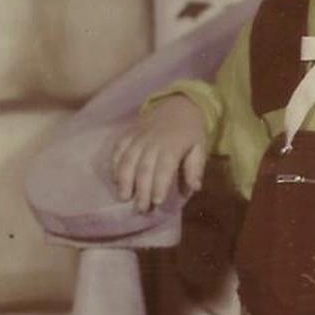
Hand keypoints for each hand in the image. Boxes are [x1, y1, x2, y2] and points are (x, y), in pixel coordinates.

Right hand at [111, 96, 207, 211]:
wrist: (177, 104)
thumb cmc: (191, 131)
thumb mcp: (200, 147)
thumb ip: (195, 168)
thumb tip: (193, 188)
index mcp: (172, 147)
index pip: (164, 169)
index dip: (159, 186)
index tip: (156, 203)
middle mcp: (152, 143)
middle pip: (143, 168)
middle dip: (141, 190)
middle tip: (141, 209)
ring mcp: (137, 138)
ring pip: (127, 160)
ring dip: (124, 180)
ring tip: (124, 197)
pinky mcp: (128, 134)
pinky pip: (118, 150)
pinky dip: (114, 165)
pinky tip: (115, 180)